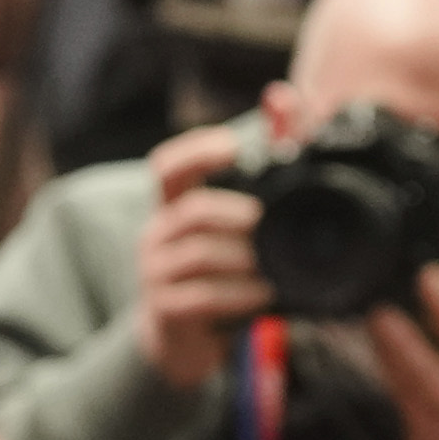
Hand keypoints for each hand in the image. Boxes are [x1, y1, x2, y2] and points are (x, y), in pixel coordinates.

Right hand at [131, 118, 265, 390]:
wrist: (184, 341)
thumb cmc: (218, 275)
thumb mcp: (236, 229)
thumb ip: (263, 164)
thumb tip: (283, 98)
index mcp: (174, 208)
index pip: (168, 166)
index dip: (197, 152)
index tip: (235, 148)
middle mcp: (158, 235)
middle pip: (192, 211)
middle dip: (237, 215)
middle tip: (271, 223)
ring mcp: (155, 274)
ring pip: (198, 254)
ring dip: (244, 259)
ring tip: (275, 267)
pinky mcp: (164, 311)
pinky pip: (202, 297)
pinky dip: (238, 295)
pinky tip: (263, 297)